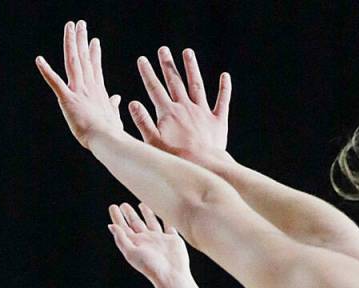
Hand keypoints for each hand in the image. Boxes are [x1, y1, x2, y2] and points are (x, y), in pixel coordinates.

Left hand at [36, 20, 122, 148]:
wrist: (107, 139)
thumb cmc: (110, 133)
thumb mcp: (113, 116)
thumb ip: (113, 105)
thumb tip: (117, 97)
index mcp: (98, 91)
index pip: (95, 67)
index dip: (94, 53)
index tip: (94, 41)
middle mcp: (88, 86)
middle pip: (83, 58)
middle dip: (81, 39)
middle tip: (80, 24)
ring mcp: (78, 91)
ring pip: (72, 61)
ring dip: (70, 42)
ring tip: (70, 26)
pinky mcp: (67, 99)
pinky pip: (55, 82)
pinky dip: (46, 70)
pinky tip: (39, 59)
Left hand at [109, 202, 191, 285]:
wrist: (171, 274)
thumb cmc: (151, 266)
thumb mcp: (131, 253)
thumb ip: (121, 239)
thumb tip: (112, 226)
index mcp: (136, 243)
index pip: (123, 228)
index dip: (117, 218)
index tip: (113, 207)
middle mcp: (147, 240)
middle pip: (136, 224)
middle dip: (129, 214)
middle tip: (124, 205)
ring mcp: (159, 239)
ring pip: (152, 223)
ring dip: (147, 214)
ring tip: (142, 204)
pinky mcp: (172, 240)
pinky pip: (169, 226)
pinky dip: (167, 219)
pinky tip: (165, 213)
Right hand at [131, 47, 230, 166]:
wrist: (204, 166)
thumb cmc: (176, 160)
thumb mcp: (153, 144)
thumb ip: (143, 122)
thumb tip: (133, 104)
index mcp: (168, 113)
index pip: (154, 89)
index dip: (147, 73)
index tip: (142, 59)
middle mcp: (185, 107)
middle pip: (175, 81)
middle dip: (167, 65)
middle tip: (163, 50)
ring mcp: (202, 112)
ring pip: (197, 85)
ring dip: (191, 68)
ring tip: (187, 52)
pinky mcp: (218, 121)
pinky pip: (222, 101)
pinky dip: (224, 88)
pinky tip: (225, 76)